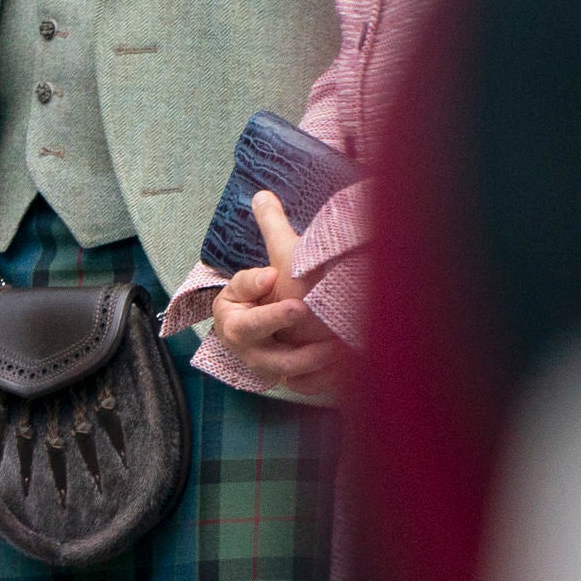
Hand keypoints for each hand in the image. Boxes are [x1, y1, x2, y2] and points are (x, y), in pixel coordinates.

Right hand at [205, 191, 347, 395]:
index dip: (256, 292)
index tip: (272, 276)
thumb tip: (263, 195)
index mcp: (234, 319)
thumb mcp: (271, 260)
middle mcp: (248, 348)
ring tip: (336, 346)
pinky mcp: (291, 379)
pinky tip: (346, 369)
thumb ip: (270, 229)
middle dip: (281, 328)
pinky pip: (305, 385)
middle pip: (263, 348)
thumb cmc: (273, 291)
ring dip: (309, 360)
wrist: (271, 328)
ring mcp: (268, 367)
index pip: (243, 310)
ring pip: (286, 371)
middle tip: (302, 310)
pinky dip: (322, 381)